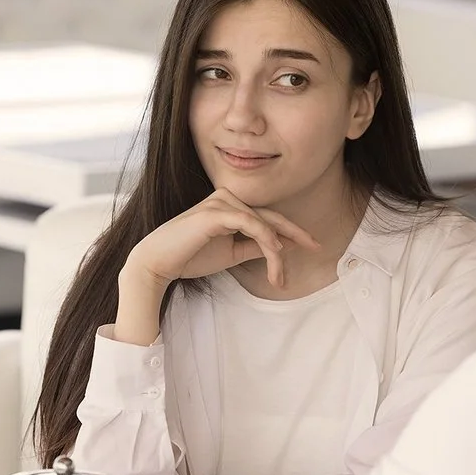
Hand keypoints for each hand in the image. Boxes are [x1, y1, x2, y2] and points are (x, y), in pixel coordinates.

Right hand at [126, 188, 319, 289]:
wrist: (159, 262)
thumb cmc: (191, 256)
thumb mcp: (231, 253)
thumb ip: (253, 247)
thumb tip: (279, 246)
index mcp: (231, 206)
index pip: (268, 217)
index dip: (292, 230)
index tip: (311, 245)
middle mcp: (227, 198)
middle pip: (271, 216)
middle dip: (296, 233)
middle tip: (316, 246)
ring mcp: (221, 202)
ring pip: (262, 224)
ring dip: (275, 251)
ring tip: (279, 276)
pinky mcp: (215, 212)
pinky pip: (250, 223)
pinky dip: (265, 238)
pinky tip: (275, 252)